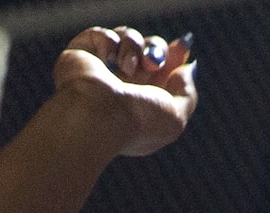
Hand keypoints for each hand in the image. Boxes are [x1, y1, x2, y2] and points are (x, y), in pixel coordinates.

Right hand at [54, 26, 197, 156]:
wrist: (99, 115)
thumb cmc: (137, 121)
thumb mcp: (175, 116)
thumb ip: (186, 92)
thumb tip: (188, 69)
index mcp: (143, 102)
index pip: (163, 71)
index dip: (174, 56)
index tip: (183, 46)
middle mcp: (123, 86)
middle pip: (149, 49)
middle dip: (156, 49)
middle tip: (152, 62)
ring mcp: (102, 70)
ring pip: (127, 38)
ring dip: (133, 47)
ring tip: (128, 68)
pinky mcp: (81, 55)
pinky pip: (102, 34)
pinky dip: (109, 43)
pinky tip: (108, 61)